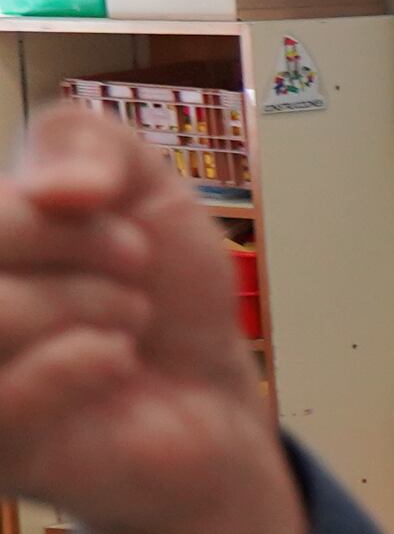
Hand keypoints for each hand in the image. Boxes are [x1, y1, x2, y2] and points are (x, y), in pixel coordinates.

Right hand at [0, 107, 300, 533]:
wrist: (214, 391)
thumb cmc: (159, 288)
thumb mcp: (138, 184)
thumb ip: (84, 142)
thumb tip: (54, 188)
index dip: (40, 209)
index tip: (121, 219)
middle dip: (69, 242)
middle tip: (135, 265)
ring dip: (75, 302)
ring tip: (130, 318)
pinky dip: (67, 367)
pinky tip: (117, 359)